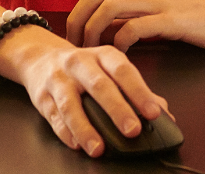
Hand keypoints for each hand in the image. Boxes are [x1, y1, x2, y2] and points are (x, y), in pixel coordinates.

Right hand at [0, 25, 170, 157]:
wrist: (40, 57)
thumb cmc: (83, 67)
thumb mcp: (109, 68)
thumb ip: (136, 89)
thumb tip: (164, 113)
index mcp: (103, 56)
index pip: (124, 71)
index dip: (140, 92)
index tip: (153, 113)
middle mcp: (80, 64)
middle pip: (100, 86)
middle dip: (117, 110)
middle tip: (132, 130)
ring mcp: (59, 80)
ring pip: (72, 105)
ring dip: (86, 128)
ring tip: (99, 148)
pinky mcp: (42, 97)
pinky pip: (53, 117)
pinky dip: (65, 133)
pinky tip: (76, 144)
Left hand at [67, 0, 204, 52]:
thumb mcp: (168, 1)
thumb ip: (140, 6)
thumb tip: (108, 25)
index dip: (80, 14)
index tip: (76, 37)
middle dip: (78, 23)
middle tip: (75, 48)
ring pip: (108, 8)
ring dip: (93, 33)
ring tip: (92, 54)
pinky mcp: (173, 18)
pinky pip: (132, 28)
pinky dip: (118, 43)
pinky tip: (119, 57)